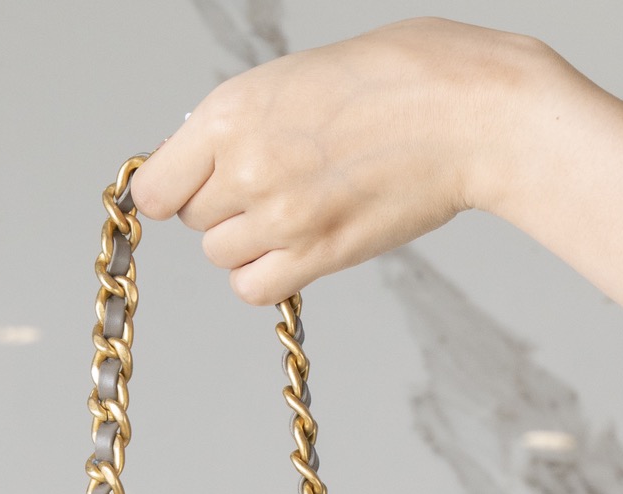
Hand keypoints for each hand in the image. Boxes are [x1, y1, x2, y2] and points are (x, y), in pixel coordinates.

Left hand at [130, 19, 553, 305]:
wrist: (468, 113)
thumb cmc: (399, 79)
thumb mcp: (297, 76)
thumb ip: (242, 122)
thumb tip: (204, 159)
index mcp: (233, 112)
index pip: (154, 188)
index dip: (173, 188)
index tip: (195, 185)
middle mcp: (246, 168)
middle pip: (192, 221)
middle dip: (223, 206)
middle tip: (275, 180)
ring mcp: (281, 218)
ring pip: (222, 256)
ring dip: (248, 241)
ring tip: (296, 206)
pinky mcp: (318, 256)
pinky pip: (254, 289)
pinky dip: (266, 276)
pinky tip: (296, 247)